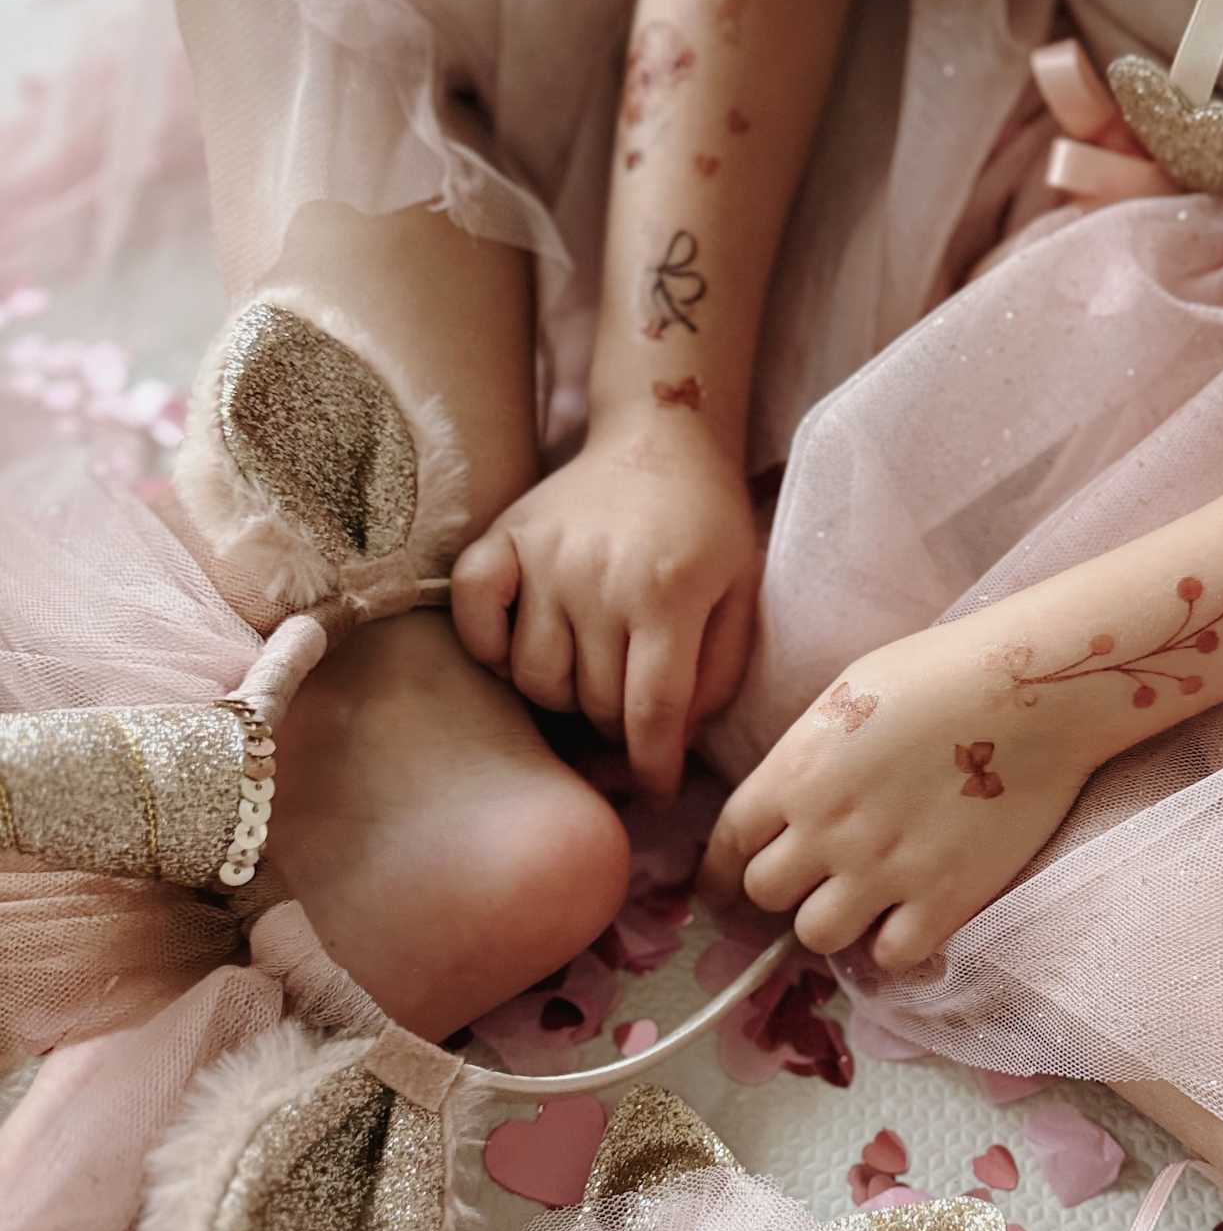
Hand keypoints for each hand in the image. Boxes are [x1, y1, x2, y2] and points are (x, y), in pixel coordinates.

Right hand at [452, 406, 760, 793]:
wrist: (661, 439)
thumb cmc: (709, 525)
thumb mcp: (742, 594)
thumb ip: (718, 672)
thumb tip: (674, 741)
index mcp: (667, 595)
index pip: (651, 711)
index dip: (653, 765)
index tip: (658, 790)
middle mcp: (598, 579)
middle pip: (590, 701)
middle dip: (614, 727)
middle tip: (630, 711)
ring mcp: (544, 558)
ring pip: (532, 676)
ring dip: (560, 696)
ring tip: (588, 676)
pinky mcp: (503, 538)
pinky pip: (473, 618)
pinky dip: (489, 648)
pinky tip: (523, 648)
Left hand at [701, 615, 1092, 970]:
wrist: (1032, 689)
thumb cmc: (942, 673)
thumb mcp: (846, 696)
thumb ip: (806, 758)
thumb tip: (792, 799)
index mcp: (795, 772)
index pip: (727, 843)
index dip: (720, 872)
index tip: (726, 885)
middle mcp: (827, 829)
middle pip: (765, 894)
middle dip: (784, 888)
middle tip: (815, 879)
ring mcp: (884, 870)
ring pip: (816, 935)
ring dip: (832, 921)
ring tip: (863, 901)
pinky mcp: (943, 899)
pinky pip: (890, 956)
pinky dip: (894, 943)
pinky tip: (911, 916)